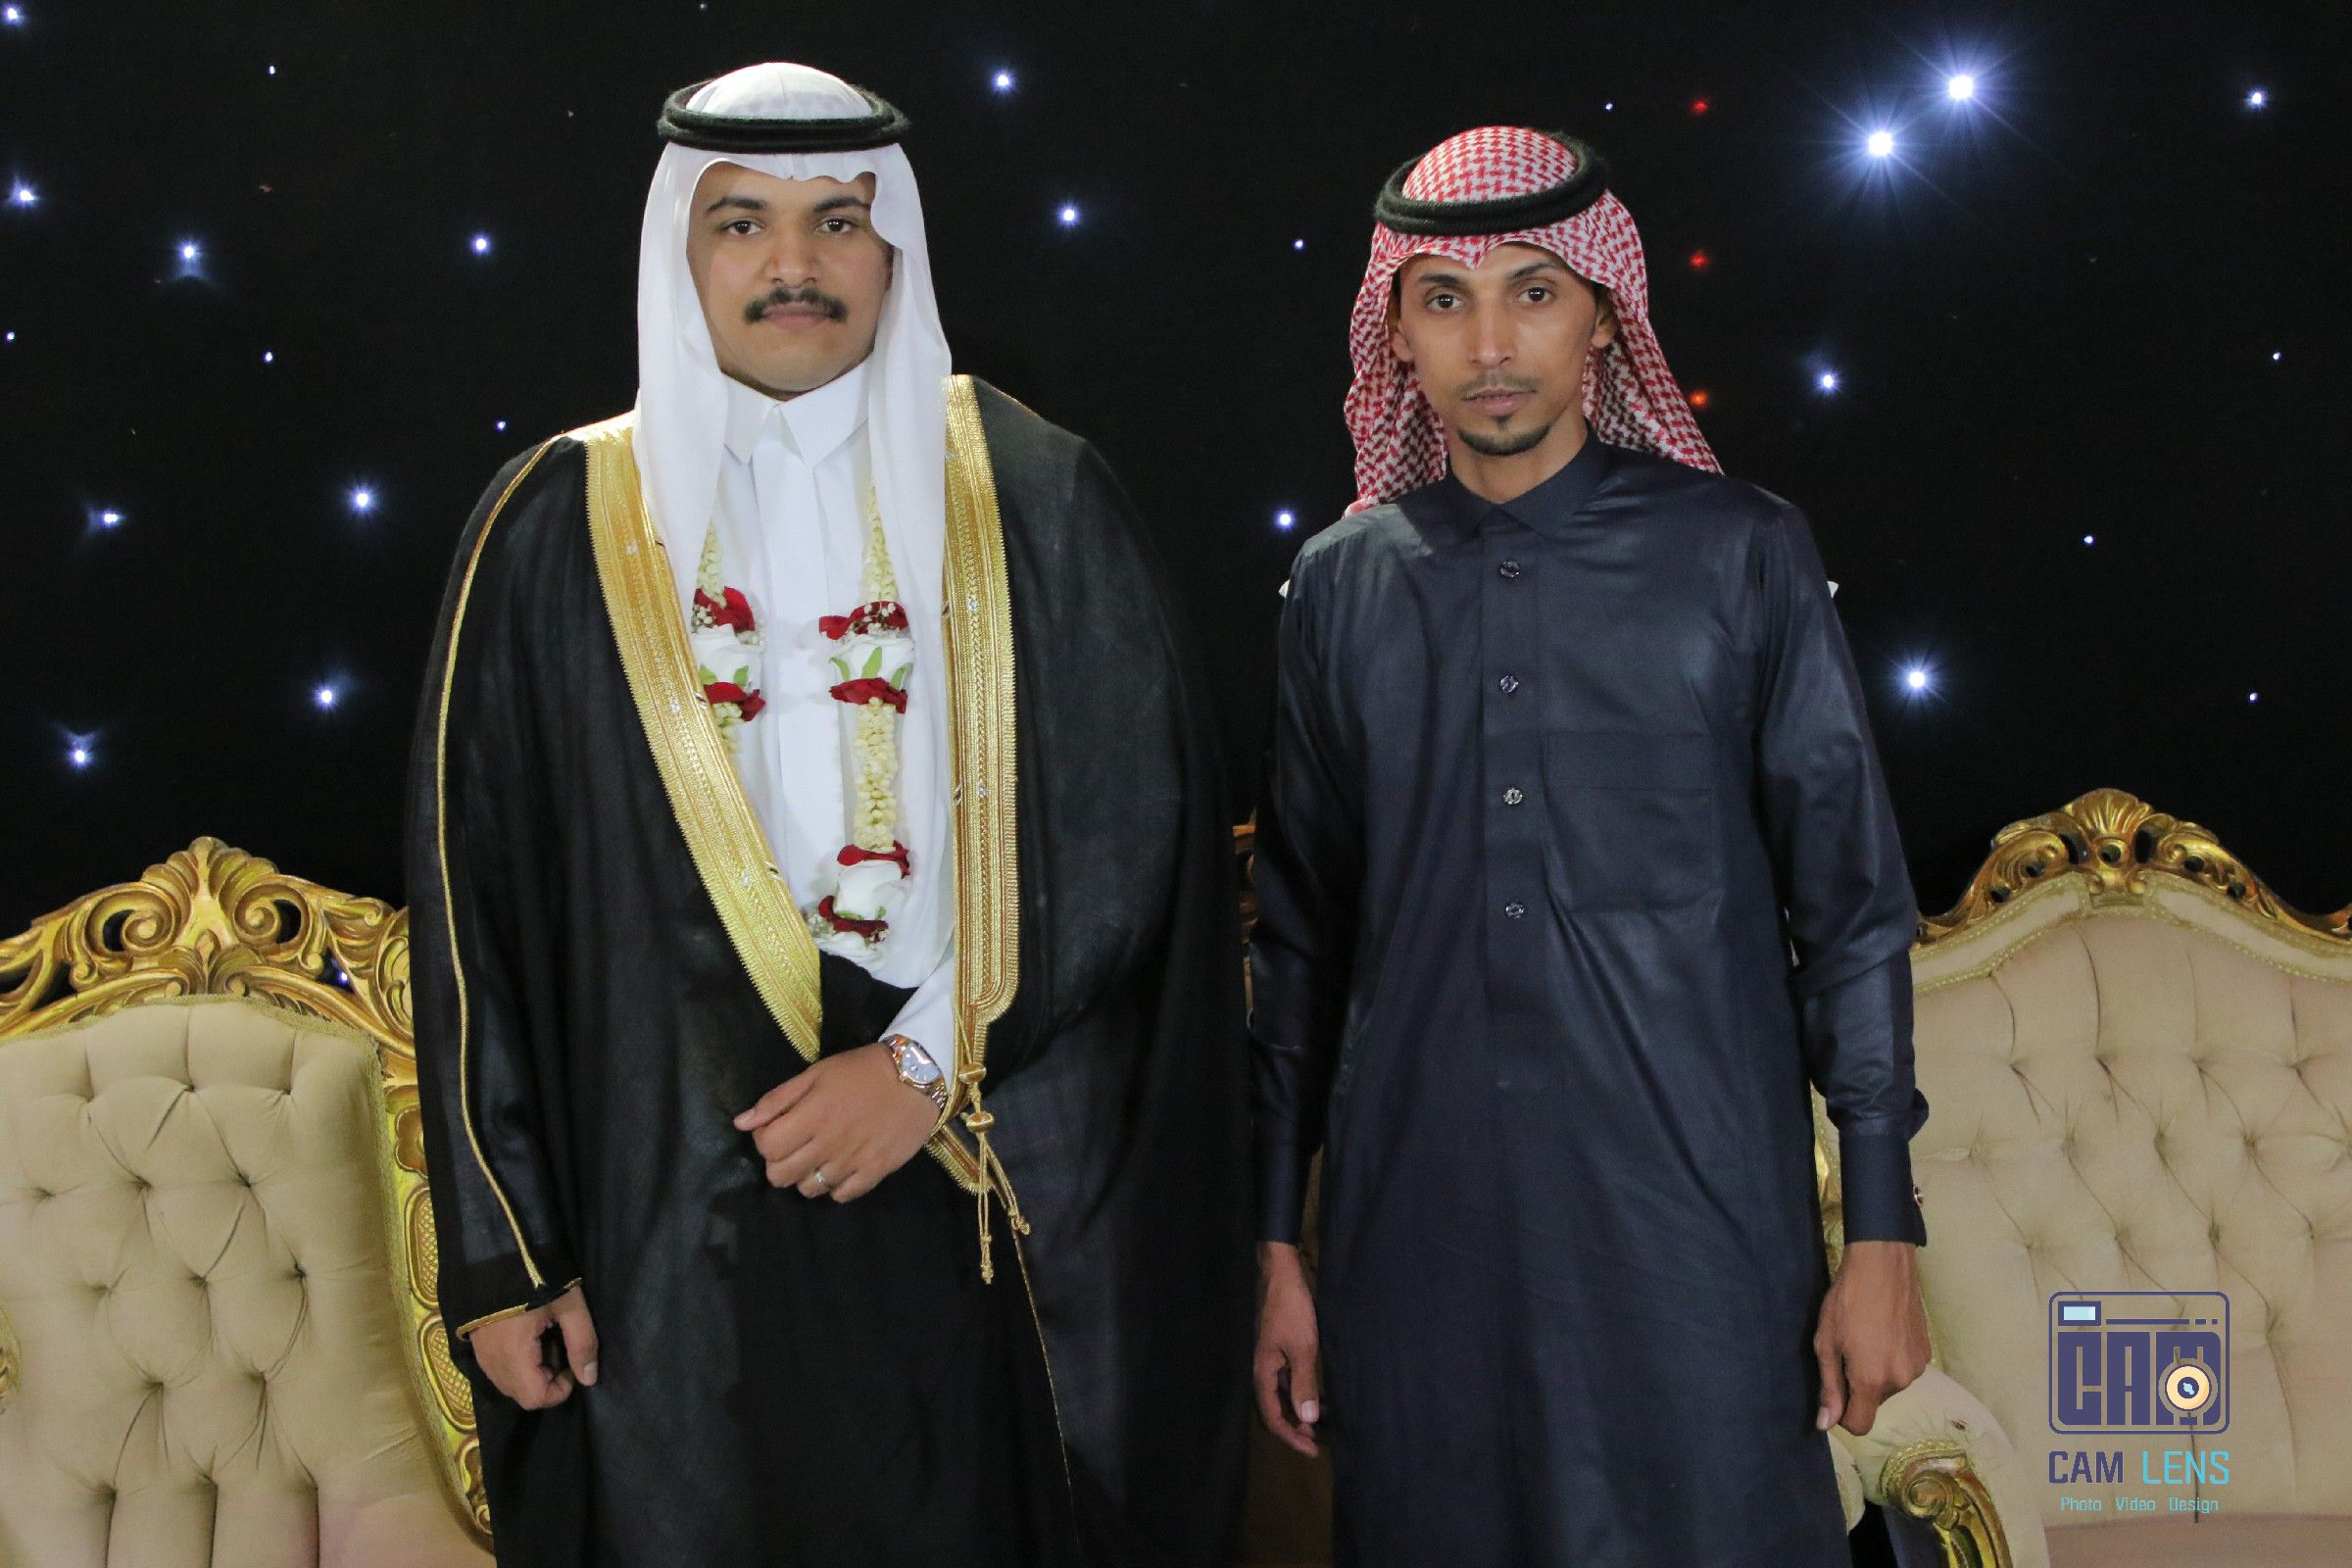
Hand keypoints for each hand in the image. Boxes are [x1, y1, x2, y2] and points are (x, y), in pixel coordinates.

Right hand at [469, 1285, 597, 1409]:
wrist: (498, 1249)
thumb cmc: (538, 1276)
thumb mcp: (570, 1305)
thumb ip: (582, 1343)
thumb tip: (589, 1379)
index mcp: (513, 1353)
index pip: (534, 1398)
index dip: (559, 1390)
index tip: (571, 1364)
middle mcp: (491, 1360)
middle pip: (520, 1395)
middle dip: (546, 1383)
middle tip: (559, 1351)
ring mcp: (479, 1353)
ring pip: (507, 1384)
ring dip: (530, 1375)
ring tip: (545, 1344)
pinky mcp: (475, 1343)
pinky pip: (496, 1370)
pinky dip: (514, 1366)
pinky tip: (527, 1340)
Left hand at [734, 1042, 941, 1201]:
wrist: (917, 1077)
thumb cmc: (862, 1071)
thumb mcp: (816, 1073)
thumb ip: (777, 1100)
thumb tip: (742, 1123)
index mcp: (811, 1116)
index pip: (766, 1148)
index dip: (764, 1140)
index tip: (778, 1128)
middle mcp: (827, 1144)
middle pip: (780, 1176)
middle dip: (780, 1162)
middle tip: (796, 1145)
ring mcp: (851, 1163)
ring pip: (809, 1189)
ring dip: (807, 1175)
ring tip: (821, 1155)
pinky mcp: (874, 1173)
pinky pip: (841, 1196)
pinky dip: (836, 1185)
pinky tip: (843, 1166)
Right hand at [1253, 1241, 1322, 1456]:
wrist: (1281, 1275)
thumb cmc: (1291, 1311)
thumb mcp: (1302, 1348)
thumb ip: (1304, 1384)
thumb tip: (1308, 1419)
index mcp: (1262, 1374)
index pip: (1272, 1417)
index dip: (1291, 1437)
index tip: (1312, 1450)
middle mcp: (1262, 1371)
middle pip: (1274, 1410)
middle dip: (1294, 1429)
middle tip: (1318, 1442)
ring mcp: (1270, 1361)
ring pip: (1281, 1397)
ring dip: (1298, 1412)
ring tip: (1320, 1424)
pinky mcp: (1279, 1351)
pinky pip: (1287, 1382)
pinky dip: (1301, 1394)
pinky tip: (1317, 1397)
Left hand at [1814, 1240, 1930, 1434]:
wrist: (1883, 1266)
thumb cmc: (1846, 1301)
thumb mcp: (1827, 1343)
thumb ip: (1829, 1387)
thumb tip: (1826, 1425)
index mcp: (1872, 1381)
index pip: (1861, 1425)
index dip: (1843, 1415)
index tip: (1835, 1391)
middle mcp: (1900, 1381)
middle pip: (1873, 1402)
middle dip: (1858, 1387)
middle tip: (1847, 1351)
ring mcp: (1917, 1367)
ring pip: (1889, 1385)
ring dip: (1876, 1372)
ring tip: (1866, 1337)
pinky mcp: (1927, 1353)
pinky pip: (1903, 1369)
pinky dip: (1891, 1359)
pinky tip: (1883, 1332)